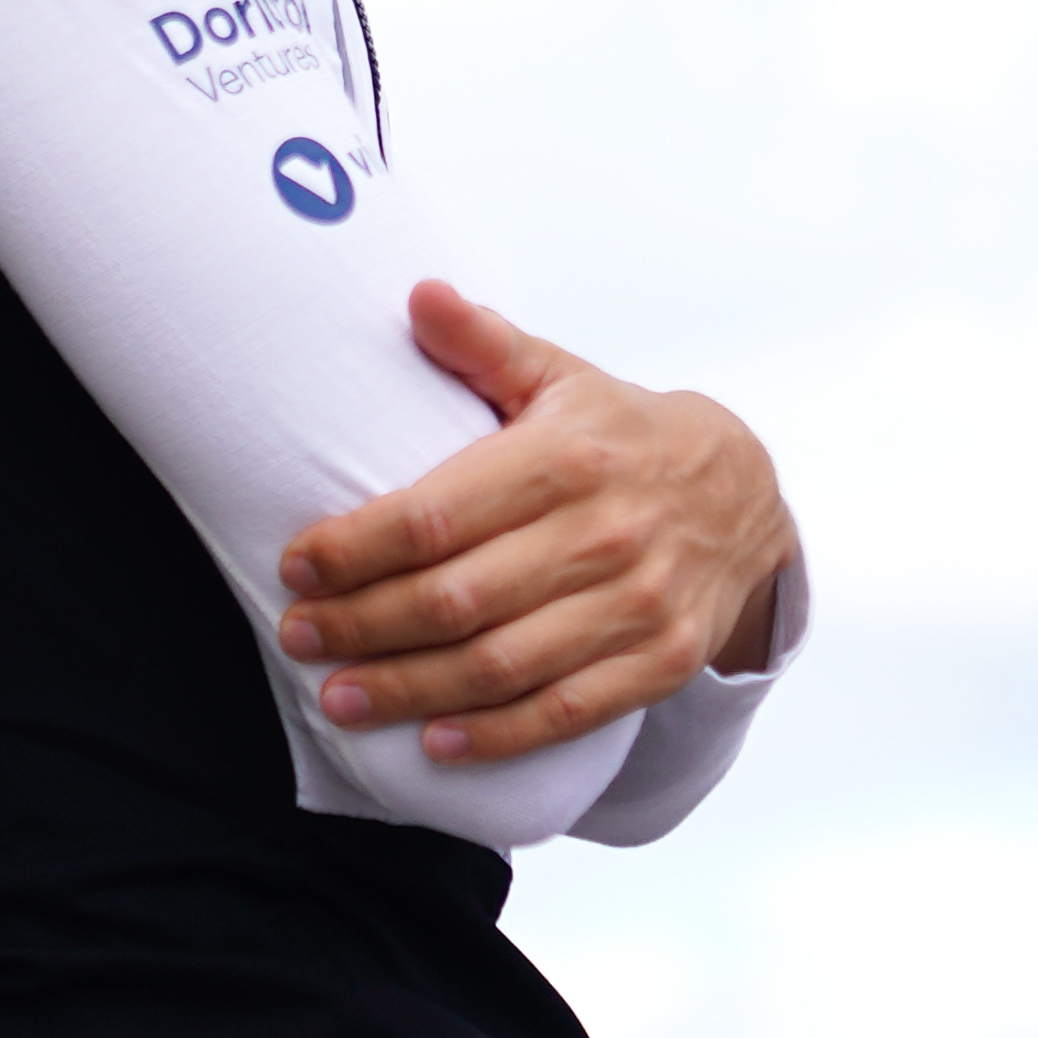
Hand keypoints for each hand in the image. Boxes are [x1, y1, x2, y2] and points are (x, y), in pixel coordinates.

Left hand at [274, 280, 797, 762]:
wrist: (741, 495)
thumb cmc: (622, 436)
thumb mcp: (561, 377)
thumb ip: (484, 345)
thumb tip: (419, 295)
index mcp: (567, 457)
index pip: (435, 517)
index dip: (353, 549)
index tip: (296, 567)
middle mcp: (604, 533)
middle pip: (455, 599)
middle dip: (362, 625)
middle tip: (299, 636)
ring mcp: (637, 603)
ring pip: (500, 665)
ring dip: (409, 690)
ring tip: (341, 695)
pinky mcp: (660, 660)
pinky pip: (565, 711)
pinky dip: (496, 735)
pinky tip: (434, 742)